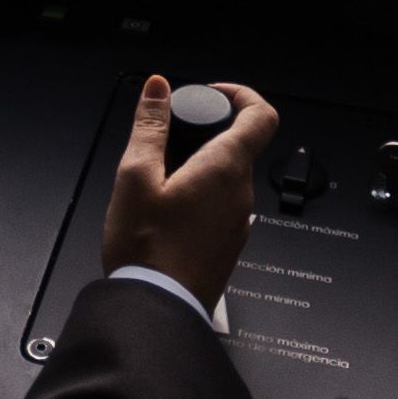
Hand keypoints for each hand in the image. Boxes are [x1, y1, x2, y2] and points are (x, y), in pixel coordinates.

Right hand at [103, 75, 277, 314]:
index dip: (241, 95)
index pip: (261, 115)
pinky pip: (221, 207)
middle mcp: (242, 194)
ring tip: (159, 182)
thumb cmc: (146, 249)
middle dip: (205, 135)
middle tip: (166, 143)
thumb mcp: (135, 177)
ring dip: (199, 168)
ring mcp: (239, 222)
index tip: (212, 95)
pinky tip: (166, 214)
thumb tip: (158, 87)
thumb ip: (150, 126)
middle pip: (238, 146)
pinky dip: (200, 196)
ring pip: (227, 178)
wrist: (157, 311)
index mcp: (226, 169)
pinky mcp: (228, 245)